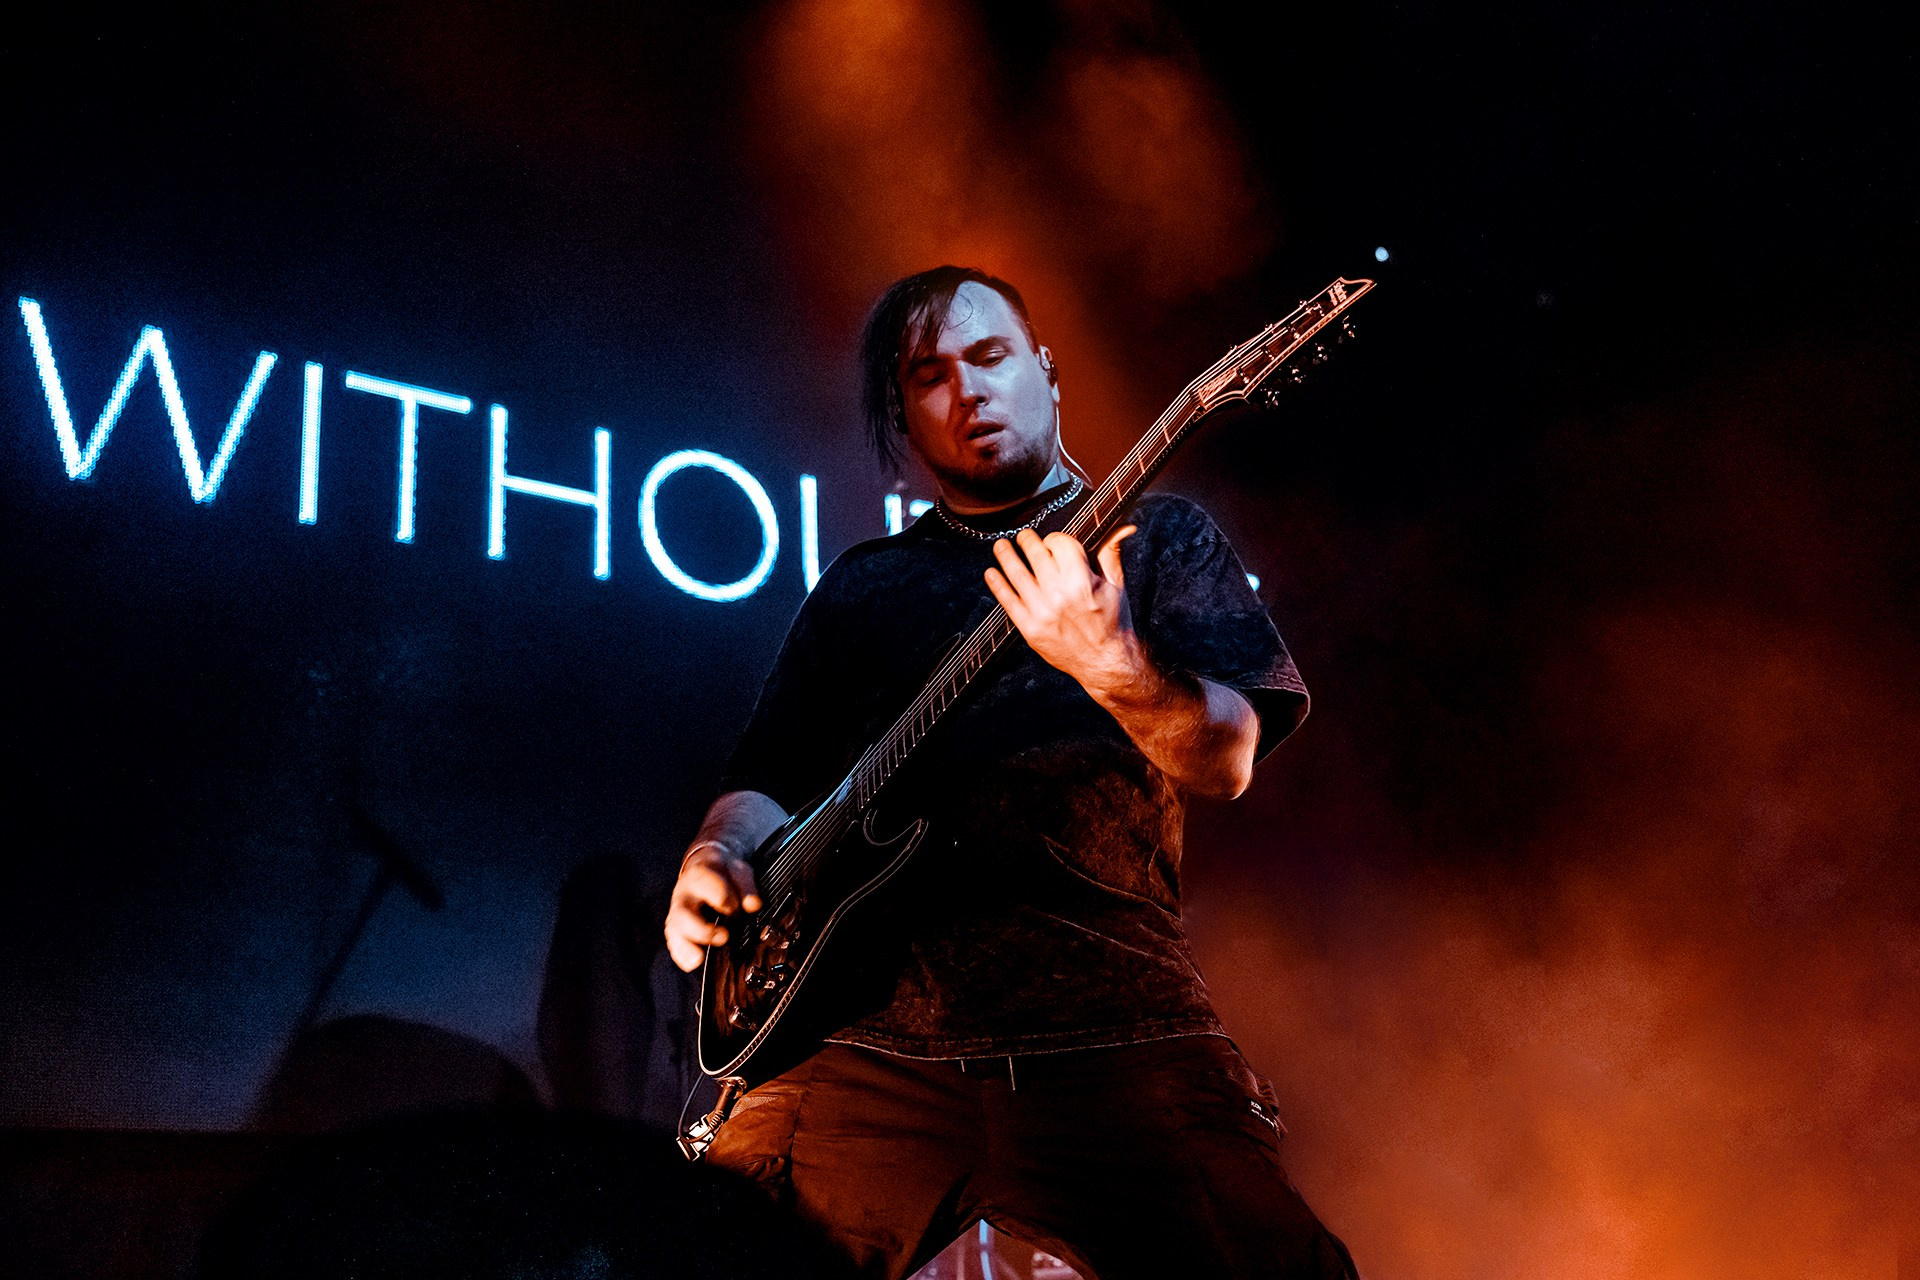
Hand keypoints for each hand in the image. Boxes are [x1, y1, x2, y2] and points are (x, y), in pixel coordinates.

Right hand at [664, 841, 760, 971]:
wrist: (703, 864)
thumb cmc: (723, 871)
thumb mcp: (738, 870)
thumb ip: (746, 887)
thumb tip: (753, 905)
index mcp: (699, 877)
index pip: (711, 891)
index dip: (727, 902)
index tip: (737, 908)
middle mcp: (684, 896)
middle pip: (684, 914)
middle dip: (703, 930)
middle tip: (724, 936)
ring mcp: (677, 912)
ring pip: (674, 930)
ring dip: (687, 946)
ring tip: (698, 959)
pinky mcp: (676, 925)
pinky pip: (673, 941)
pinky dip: (681, 954)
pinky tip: (691, 964)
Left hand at [984, 525, 1142, 695]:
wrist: (1105, 662)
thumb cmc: (1113, 621)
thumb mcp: (1116, 586)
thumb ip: (1110, 554)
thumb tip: (1124, 528)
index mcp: (1082, 581)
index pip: (1060, 544)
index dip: (1055, 539)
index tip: (1053, 542)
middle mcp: (1059, 594)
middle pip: (1035, 554)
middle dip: (1028, 540)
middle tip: (1023, 536)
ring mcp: (1042, 612)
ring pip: (1017, 573)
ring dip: (1006, 555)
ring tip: (1001, 546)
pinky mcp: (1030, 628)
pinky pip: (1008, 601)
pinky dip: (997, 584)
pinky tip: (991, 572)